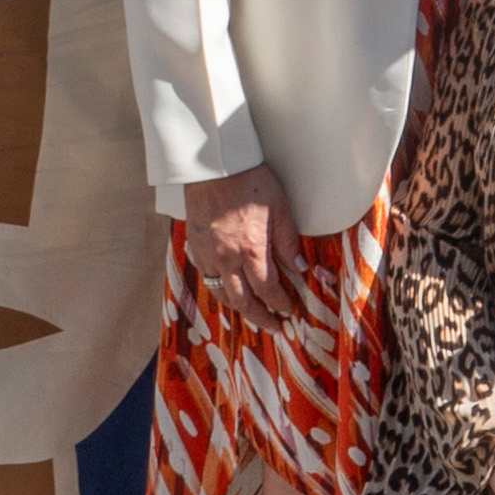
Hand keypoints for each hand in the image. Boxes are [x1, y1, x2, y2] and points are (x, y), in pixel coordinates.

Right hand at [177, 166, 289, 317]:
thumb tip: (299, 268)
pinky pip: (207, 277)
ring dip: (238, 307)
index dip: (280, 304)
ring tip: (252, 314)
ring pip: (221, 293)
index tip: (289, 311)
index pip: (268, 290)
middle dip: (260, 317)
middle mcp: (227, 259)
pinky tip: (228, 290)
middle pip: (243, 301)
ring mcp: (208, 254)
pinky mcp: (195, 246)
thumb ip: (288, 242)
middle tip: (273, 326)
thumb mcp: (280, 209)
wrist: (213, 168)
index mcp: (252, 251)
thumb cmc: (250, 183)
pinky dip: (219, 289)